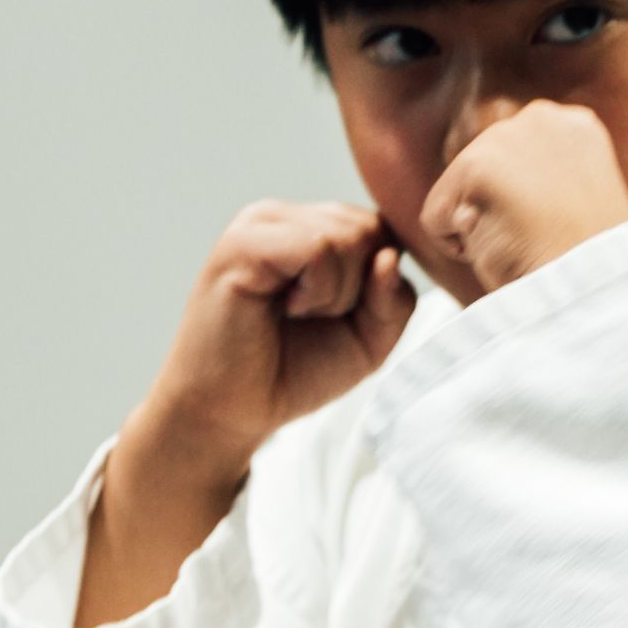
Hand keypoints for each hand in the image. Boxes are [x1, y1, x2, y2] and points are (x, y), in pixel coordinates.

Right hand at [144, 199, 414, 479]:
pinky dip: (318, 291)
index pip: (382, 228)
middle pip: (370, 228)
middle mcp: (286, 217)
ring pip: (349, 235)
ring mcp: (262, 223)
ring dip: (337, 294)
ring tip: (294, 314)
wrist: (232, 410)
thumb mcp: (369, 341)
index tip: (336, 317)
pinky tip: (287, 309)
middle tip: (309, 317)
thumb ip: (395, 300)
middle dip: (358, 290)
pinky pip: (319, 249)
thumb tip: (389, 257)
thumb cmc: (293, 373)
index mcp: (311, 228)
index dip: (378, 283)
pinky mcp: (244, 242)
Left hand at [421, 102, 627, 294]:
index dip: (525, 209)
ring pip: (458, 196)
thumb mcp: (579, 207)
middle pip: (480, 172)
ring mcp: (508, 138)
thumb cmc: (589, 271)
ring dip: (483, 231)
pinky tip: (506, 251)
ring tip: (528, 246)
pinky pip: (436, 219)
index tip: (557, 231)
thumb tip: (483, 195)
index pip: (514, 163)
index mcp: (575, 127)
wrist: (599, 294)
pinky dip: (458, 249)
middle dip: (498, 214)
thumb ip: (544, 184)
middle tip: (542, 242)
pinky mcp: (477, 167)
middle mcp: (543, 118)